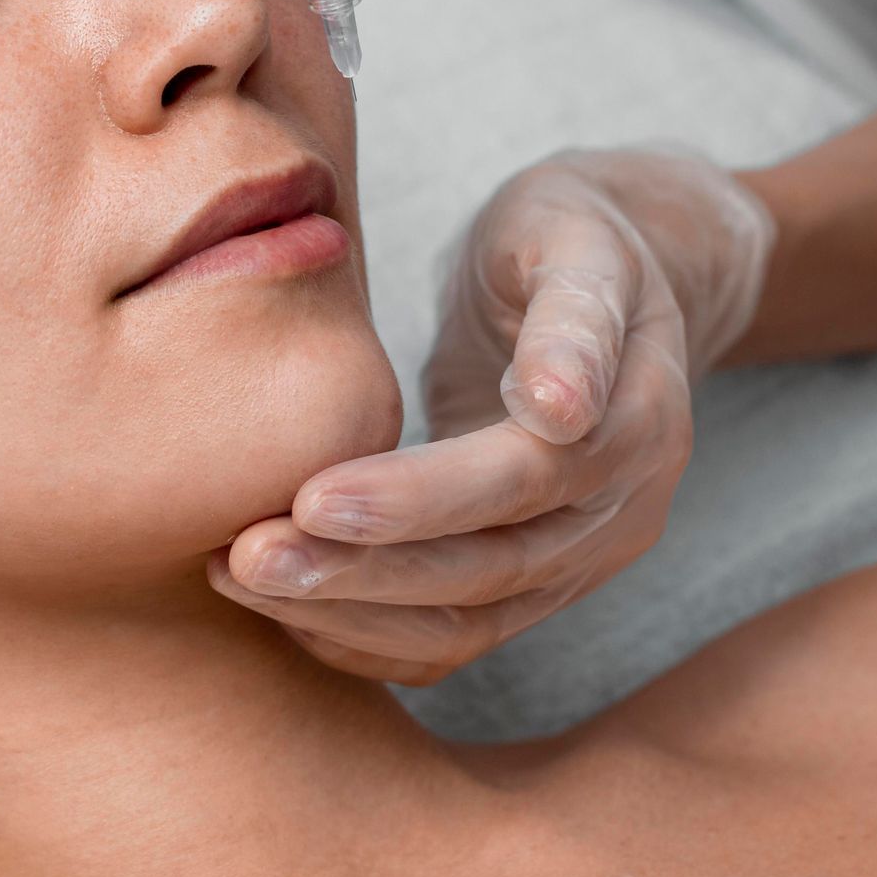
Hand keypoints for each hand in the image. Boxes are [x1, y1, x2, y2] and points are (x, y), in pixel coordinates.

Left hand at [209, 149, 778, 683]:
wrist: (613, 284)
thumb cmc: (567, 240)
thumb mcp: (576, 237)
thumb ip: (571, 315)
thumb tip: (558, 406)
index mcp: (637, 423)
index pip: (523, 481)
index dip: (420, 500)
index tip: (313, 498)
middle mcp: (618, 513)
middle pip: (488, 569)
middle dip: (362, 571)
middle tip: (248, 556)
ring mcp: (578, 561)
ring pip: (464, 622)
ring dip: (347, 612)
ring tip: (239, 577)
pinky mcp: (530, 584)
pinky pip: (449, 639)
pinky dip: (364, 636)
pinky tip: (281, 609)